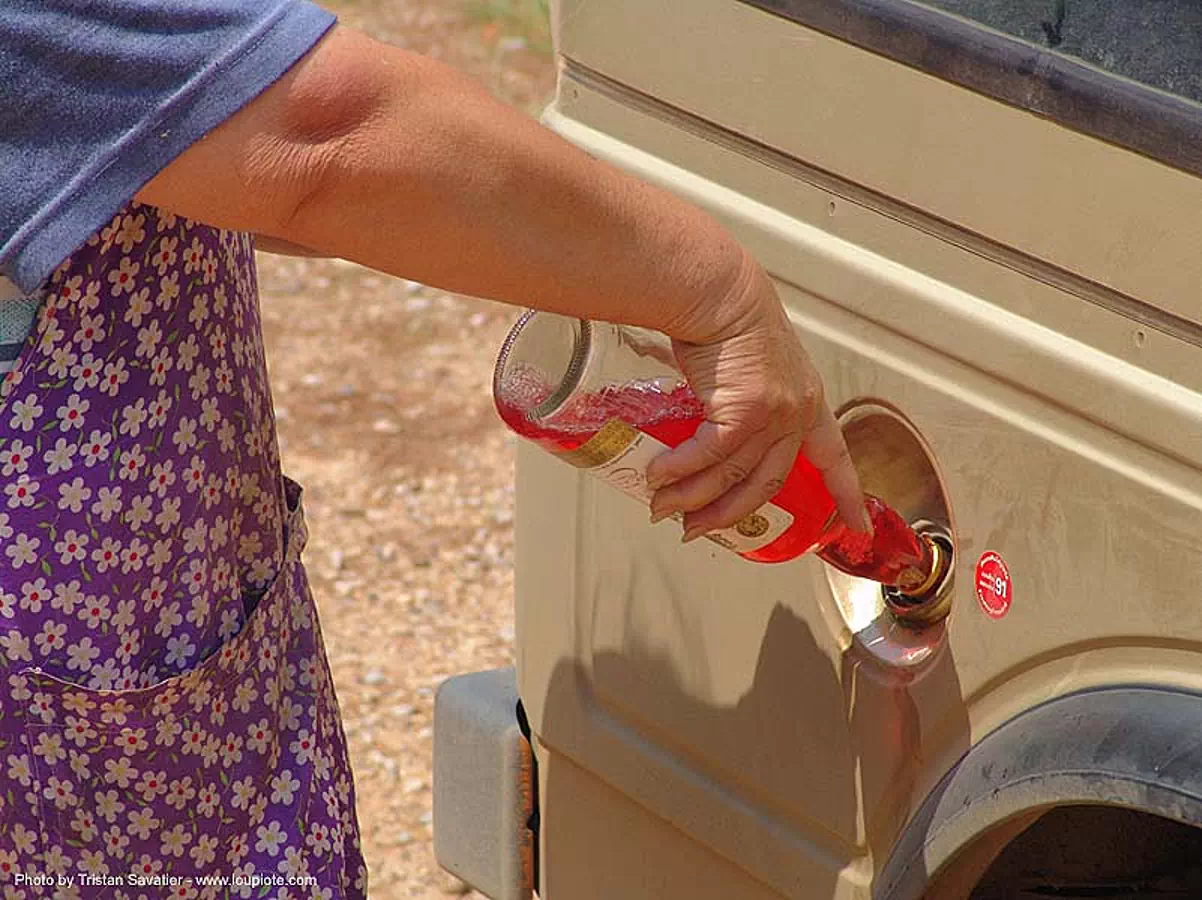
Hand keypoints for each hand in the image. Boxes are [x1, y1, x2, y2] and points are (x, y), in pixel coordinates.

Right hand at [643, 258, 869, 540]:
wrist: (720, 292)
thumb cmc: (727, 319)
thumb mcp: (750, 367)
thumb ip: (736, 403)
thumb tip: (697, 435)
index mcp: (807, 401)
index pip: (833, 457)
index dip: (845, 495)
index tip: (857, 528)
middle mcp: (796, 412)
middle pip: (766, 484)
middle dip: (727, 514)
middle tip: (696, 529)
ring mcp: (773, 414)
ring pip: (732, 475)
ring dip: (692, 497)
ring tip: (664, 507)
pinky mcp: (744, 411)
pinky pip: (709, 455)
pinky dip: (680, 469)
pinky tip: (658, 475)